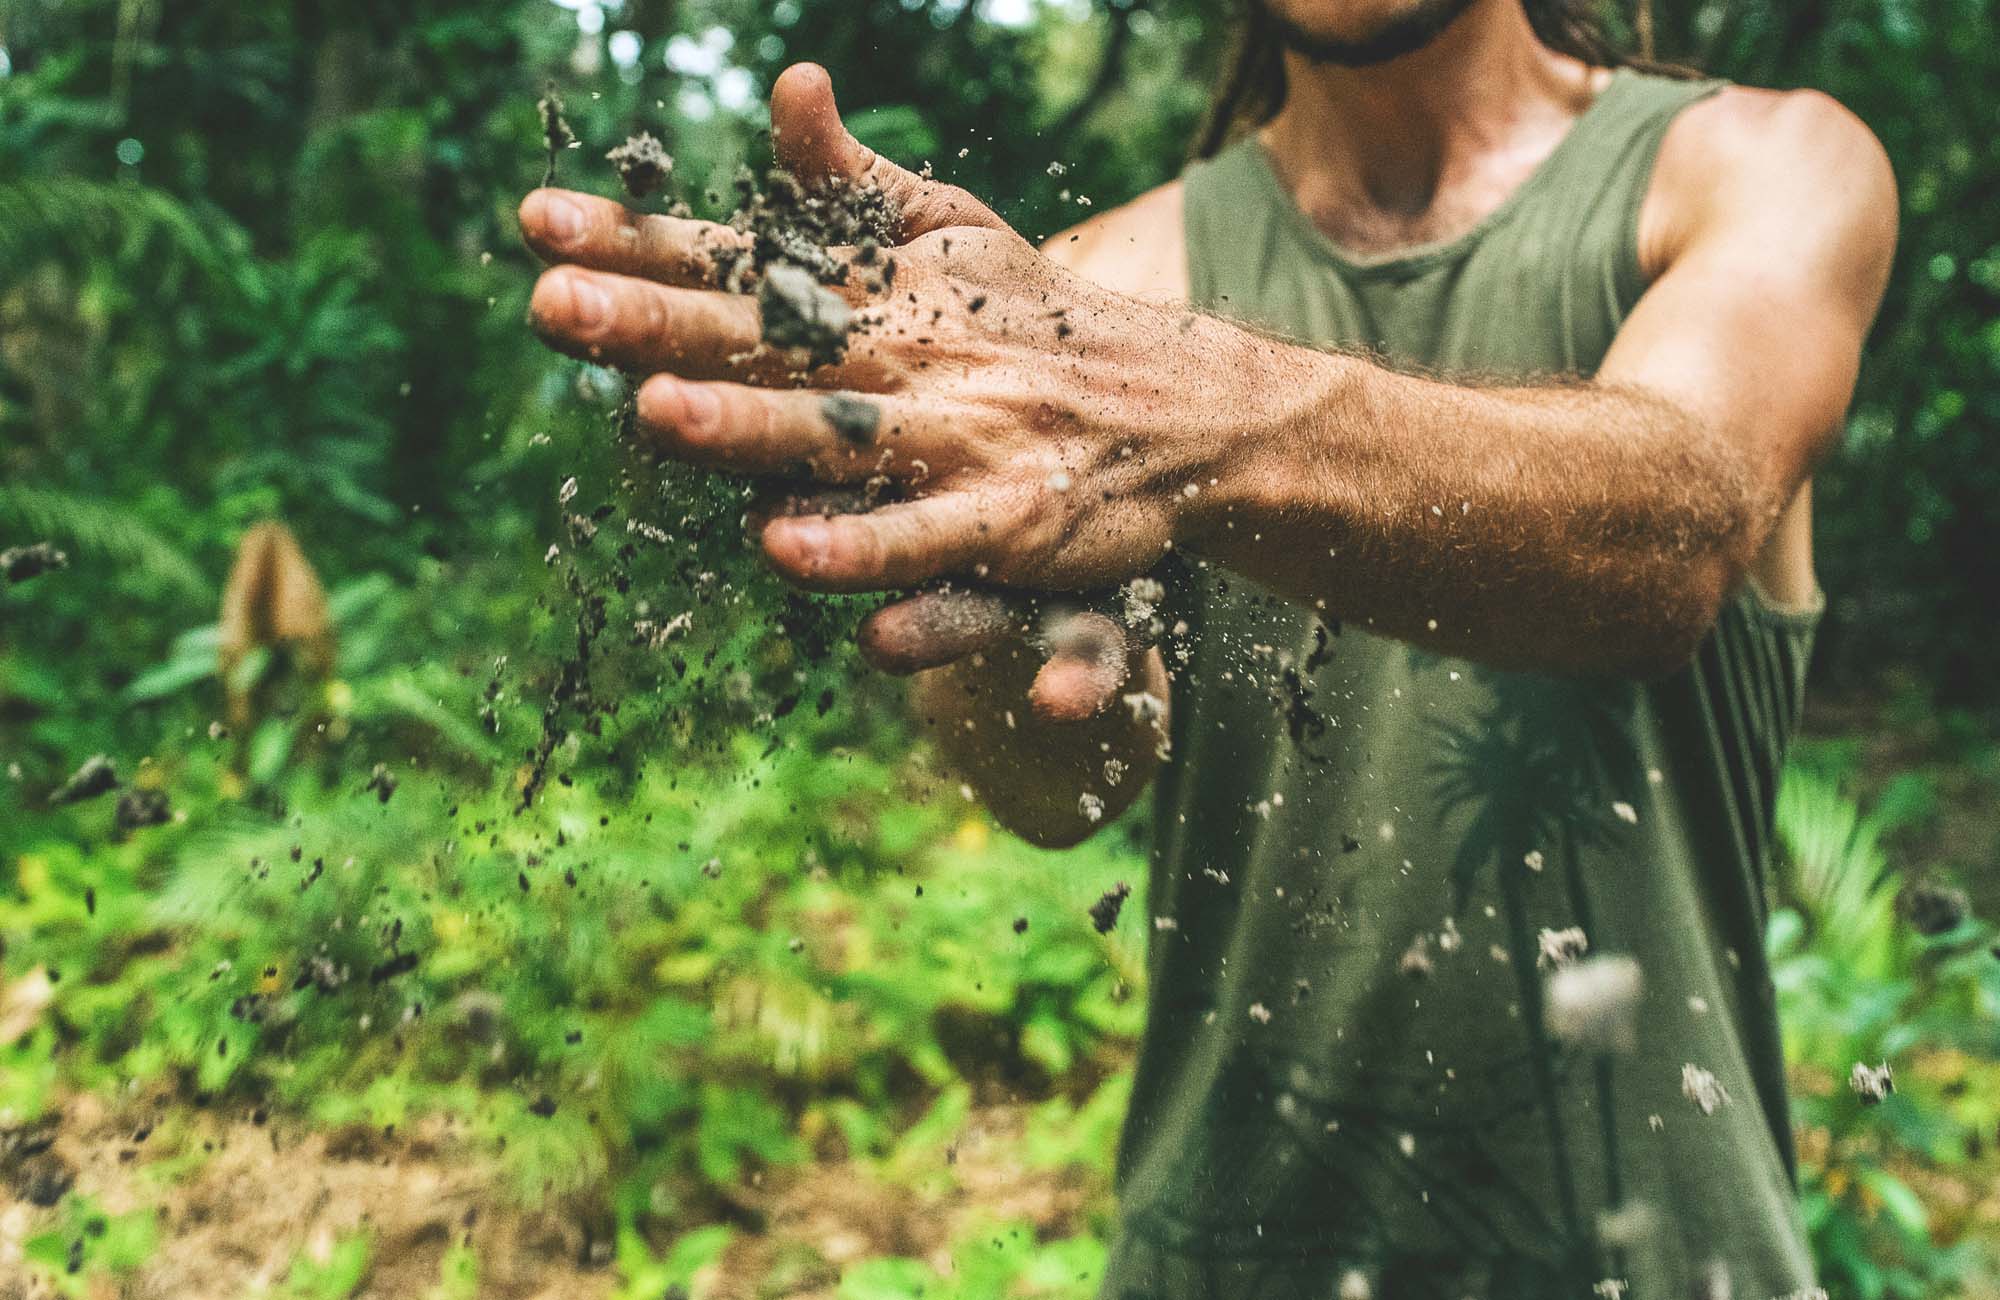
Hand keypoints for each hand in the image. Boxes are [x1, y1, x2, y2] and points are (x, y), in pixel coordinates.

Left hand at [521, 64, 1254, 712]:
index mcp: (873, 293)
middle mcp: (903, 360)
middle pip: (761, 342)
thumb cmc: (1035, 323)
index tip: (531, 220)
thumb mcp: (949, 232)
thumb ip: (851, 180)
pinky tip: (790, 552)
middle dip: (653, 323)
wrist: (1180, 409)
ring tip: (656, 417)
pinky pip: (928, 541)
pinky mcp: (1011, 520)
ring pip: (836, 438)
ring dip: (748, 429)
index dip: (635, 241)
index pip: (734, 260)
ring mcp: (957, 439)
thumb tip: (788, 81)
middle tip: (550, 304)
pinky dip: (867, 548)